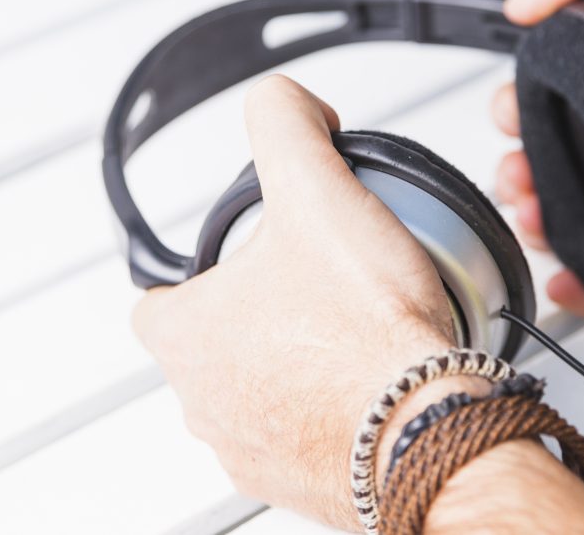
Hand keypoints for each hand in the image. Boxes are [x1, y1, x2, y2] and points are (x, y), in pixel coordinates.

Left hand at [132, 75, 583, 532]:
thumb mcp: (317, 190)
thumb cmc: (367, 330)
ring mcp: (249, 451)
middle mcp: (205, 404)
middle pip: (211, 345)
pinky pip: (300, 438)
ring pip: (255, 395)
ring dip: (290, 366)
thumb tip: (281, 100)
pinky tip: (369, 383)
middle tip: (310, 288)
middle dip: (254, 315)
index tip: (235, 262)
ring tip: (346, 333)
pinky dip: (325, 412)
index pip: (157, 299)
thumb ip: (285, 123)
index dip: (194, 273)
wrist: (426, 429)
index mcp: (186, 337)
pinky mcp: (298, 482)